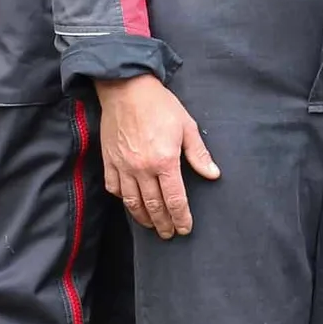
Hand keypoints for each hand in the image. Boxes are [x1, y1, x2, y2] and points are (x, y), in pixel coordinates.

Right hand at [95, 75, 219, 239]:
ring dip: (144, 218)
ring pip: (132, 202)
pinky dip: (123, 200)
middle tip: (170, 234)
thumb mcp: (187, 126)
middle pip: (154, 206)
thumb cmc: (160, 106)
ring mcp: (123, 166)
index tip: (185, 229)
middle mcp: (142, 169)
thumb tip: (213, 174)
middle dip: (164, 223)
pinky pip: (114, 188)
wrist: (126, 89)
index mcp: (165, 161)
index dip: (181, 217)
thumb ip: (198, 154)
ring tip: (153, 226)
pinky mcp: (109, 161)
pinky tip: (131, 204)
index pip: (174, 199)